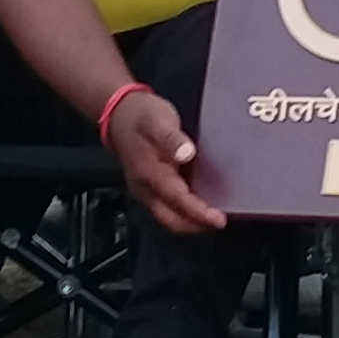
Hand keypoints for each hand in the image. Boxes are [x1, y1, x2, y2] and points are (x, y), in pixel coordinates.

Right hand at [100, 84, 226, 234]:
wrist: (119, 113)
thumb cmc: (140, 116)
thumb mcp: (157, 119)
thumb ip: (171, 138)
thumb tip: (186, 153)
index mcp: (149, 173)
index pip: (177, 200)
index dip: (199, 212)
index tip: (218, 219)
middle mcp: (146, 188)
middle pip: (172, 219)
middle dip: (196, 225)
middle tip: (219, 221)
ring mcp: (146, 190)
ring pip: (170, 217)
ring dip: (191, 221)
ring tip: (213, 217)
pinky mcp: (149, 188)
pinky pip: (168, 208)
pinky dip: (185, 212)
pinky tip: (201, 204)